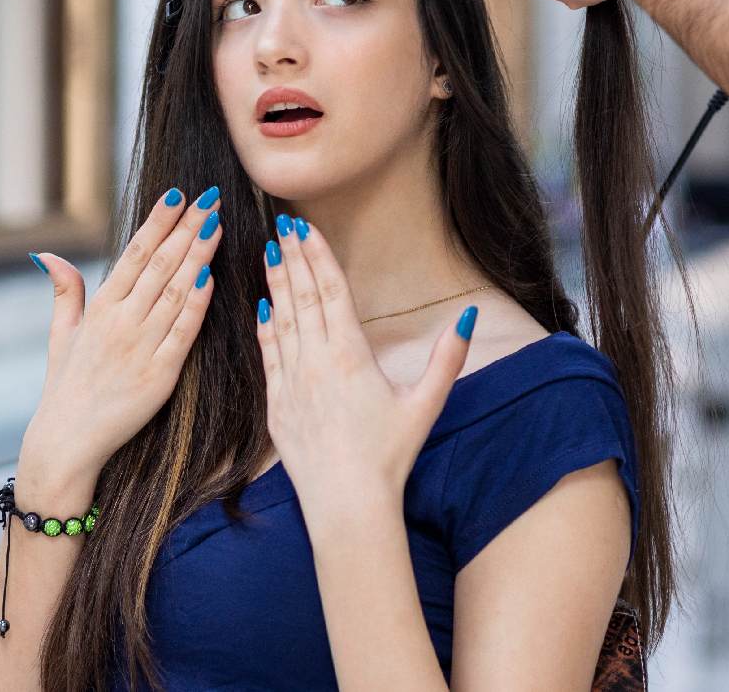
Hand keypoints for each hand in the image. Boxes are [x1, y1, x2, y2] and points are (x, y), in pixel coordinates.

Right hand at [23, 186, 224, 480]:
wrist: (68, 441)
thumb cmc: (66, 387)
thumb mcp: (60, 335)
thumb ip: (64, 292)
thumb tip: (47, 255)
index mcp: (99, 309)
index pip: (134, 254)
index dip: (157, 222)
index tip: (177, 195)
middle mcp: (120, 322)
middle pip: (160, 265)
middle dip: (187, 228)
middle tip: (210, 199)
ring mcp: (141, 348)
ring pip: (174, 291)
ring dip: (198, 256)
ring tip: (216, 226)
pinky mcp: (159, 376)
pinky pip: (182, 333)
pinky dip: (196, 305)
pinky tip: (210, 279)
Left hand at [255, 214, 477, 500]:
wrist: (347, 503)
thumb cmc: (390, 456)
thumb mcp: (426, 404)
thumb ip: (447, 358)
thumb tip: (467, 316)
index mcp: (351, 355)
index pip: (331, 293)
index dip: (318, 257)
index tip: (305, 229)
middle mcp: (316, 362)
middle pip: (302, 298)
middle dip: (293, 259)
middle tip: (282, 225)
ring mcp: (291, 382)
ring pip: (281, 321)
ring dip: (275, 285)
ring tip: (268, 253)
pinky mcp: (276, 404)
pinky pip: (268, 356)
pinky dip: (264, 328)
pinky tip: (261, 307)